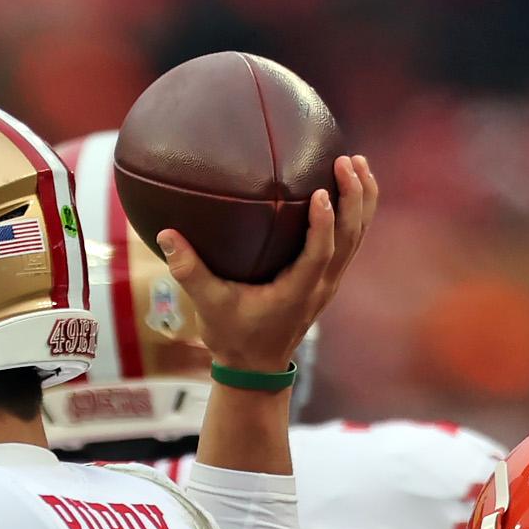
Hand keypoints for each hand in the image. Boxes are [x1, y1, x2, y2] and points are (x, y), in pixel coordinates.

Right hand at [164, 154, 377, 374]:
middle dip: (353, 199)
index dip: (324, 224)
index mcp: (297, 293)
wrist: (256, 367)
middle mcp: (321, 286)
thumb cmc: (233, 336)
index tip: (321, 191)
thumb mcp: (209, 306)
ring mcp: (328, 283)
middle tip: (348, 160)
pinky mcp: (327, 278)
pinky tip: (350, 186)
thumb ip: (189, 272)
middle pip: (350, 239)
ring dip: (362, 201)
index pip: (319, 255)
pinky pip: (350, 242)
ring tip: (360, 162)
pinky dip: (354, 213)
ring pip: (357, 238)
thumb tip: (166, 235)